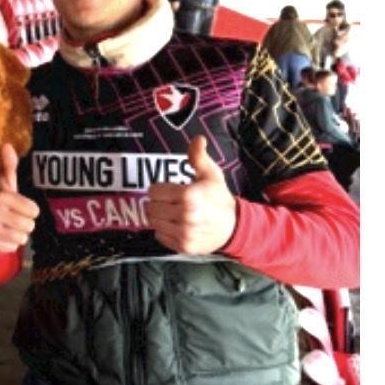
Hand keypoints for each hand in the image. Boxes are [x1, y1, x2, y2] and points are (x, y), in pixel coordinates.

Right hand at [0, 144, 39, 251]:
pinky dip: (9, 243)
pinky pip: (11, 247)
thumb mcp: (4, 182)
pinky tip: (1, 234)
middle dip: (24, 222)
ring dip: (18, 233)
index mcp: (0, 196)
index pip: (33, 210)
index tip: (21, 206)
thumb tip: (8, 145)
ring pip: (21, 238)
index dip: (30, 209)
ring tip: (8, 225)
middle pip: (29, 226)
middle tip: (14, 217)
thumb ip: (9, 165)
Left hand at [144, 135, 237, 253]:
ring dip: (159, 216)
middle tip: (169, 201)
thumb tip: (198, 138)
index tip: (169, 189)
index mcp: (189, 196)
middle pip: (151, 207)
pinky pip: (159, 236)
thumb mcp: (211, 174)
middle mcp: (185, 216)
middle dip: (157, 202)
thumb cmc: (218, 197)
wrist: (233, 226)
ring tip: (171, 212)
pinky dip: (163, 230)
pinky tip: (175, 225)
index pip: (154, 191)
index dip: (160, 188)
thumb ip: (198, 156)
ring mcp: (184, 233)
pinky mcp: (183, 246)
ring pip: (153, 222)